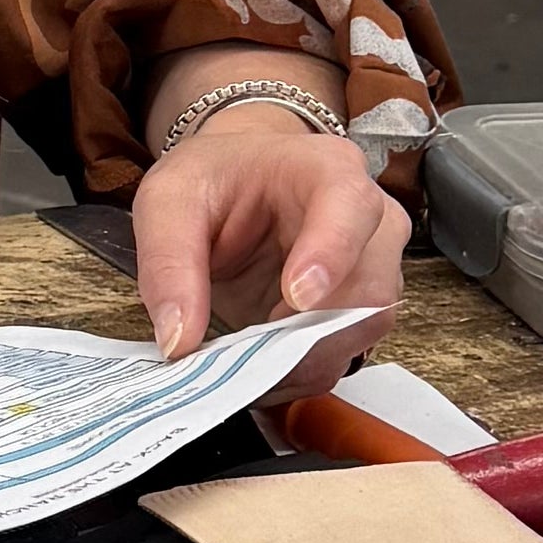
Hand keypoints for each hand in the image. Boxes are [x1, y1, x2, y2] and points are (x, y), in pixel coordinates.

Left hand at [130, 98, 409, 366]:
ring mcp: (374, 267)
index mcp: (327, 170)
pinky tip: (258, 366)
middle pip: (369, 288)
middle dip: (305, 332)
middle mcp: (369, 220)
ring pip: (362, 331)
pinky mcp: (360, 310)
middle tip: (243, 351)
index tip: (296, 296)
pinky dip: (299, 372)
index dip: (331, 255)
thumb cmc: (214, 179)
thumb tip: (179, 340)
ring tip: (243, 358)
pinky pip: (345, 356)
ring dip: (301, 358)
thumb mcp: (169, 201)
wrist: (236, 184)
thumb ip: (168, 264)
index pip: (350, 207)